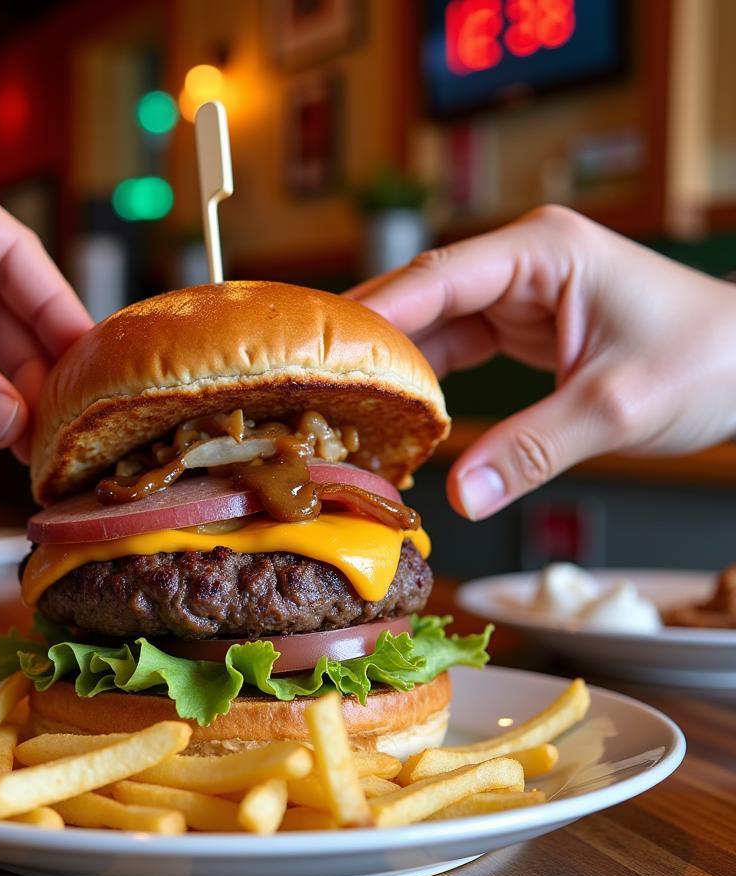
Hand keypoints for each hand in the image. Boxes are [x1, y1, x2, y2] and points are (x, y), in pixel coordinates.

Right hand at [347, 205, 735, 519]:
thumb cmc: (709, 361)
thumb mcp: (616, 408)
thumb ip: (533, 449)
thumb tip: (462, 495)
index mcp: (542, 251)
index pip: (435, 278)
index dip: (372, 316)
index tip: (319, 353)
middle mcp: (521, 263)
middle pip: (420, 298)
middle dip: (368, 343)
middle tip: (309, 385)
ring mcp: (518, 294)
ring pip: (430, 328)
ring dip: (391, 368)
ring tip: (339, 406)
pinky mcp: (521, 327)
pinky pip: (455, 352)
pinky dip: (424, 385)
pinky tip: (394, 415)